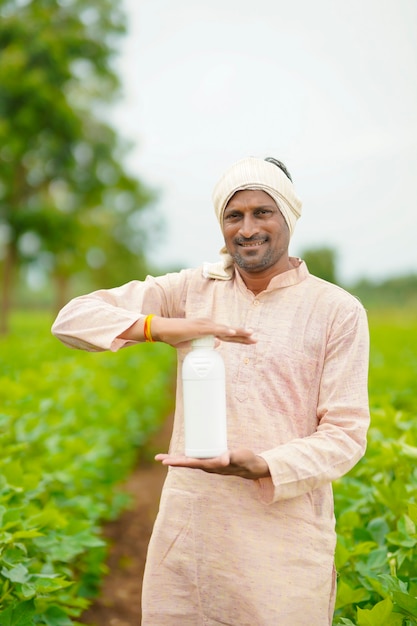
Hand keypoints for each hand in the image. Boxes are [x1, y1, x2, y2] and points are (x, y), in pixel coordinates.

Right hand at [150, 317, 255, 347]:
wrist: (163, 330)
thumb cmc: (175, 336)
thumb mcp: (193, 343)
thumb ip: (206, 344)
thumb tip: (218, 345)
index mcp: (209, 330)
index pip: (228, 335)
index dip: (240, 338)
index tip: (251, 341)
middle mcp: (209, 325)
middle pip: (230, 332)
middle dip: (244, 335)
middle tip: (257, 339)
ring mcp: (205, 325)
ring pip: (225, 330)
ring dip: (239, 332)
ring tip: (251, 335)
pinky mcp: (199, 327)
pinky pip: (214, 330)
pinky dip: (224, 331)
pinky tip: (233, 332)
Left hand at [155, 449, 269, 479]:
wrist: (252, 467)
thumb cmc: (246, 461)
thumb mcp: (240, 457)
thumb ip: (232, 457)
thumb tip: (223, 459)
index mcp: (211, 465)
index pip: (192, 463)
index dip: (179, 462)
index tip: (166, 462)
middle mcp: (208, 466)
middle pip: (187, 463)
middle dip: (173, 460)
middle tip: (158, 458)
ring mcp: (209, 464)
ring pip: (190, 461)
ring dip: (177, 459)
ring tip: (163, 457)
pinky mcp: (212, 460)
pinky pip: (196, 458)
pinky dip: (186, 457)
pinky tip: (181, 455)